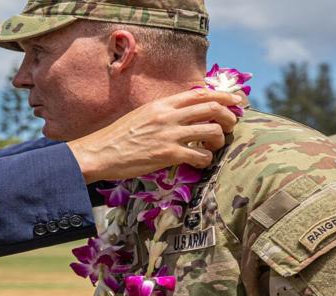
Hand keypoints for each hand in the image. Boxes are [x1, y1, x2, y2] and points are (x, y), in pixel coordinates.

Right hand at [69, 88, 241, 181]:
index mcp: (163, 103)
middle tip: (232, 126)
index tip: (236, 101)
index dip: (223, 95)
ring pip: (212, 131)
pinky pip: (200, 155)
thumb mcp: (143, 115)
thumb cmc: (120, 136)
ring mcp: (169, 134)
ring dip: (220, 140)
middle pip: (212, 108)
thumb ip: (165, 111)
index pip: (200, 93)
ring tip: (214, 147)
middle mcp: (168, 115)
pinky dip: (206, 160)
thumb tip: (187, 112)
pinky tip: (200, 162)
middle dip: (229, 117)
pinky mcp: (167, 154)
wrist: (100, 152)